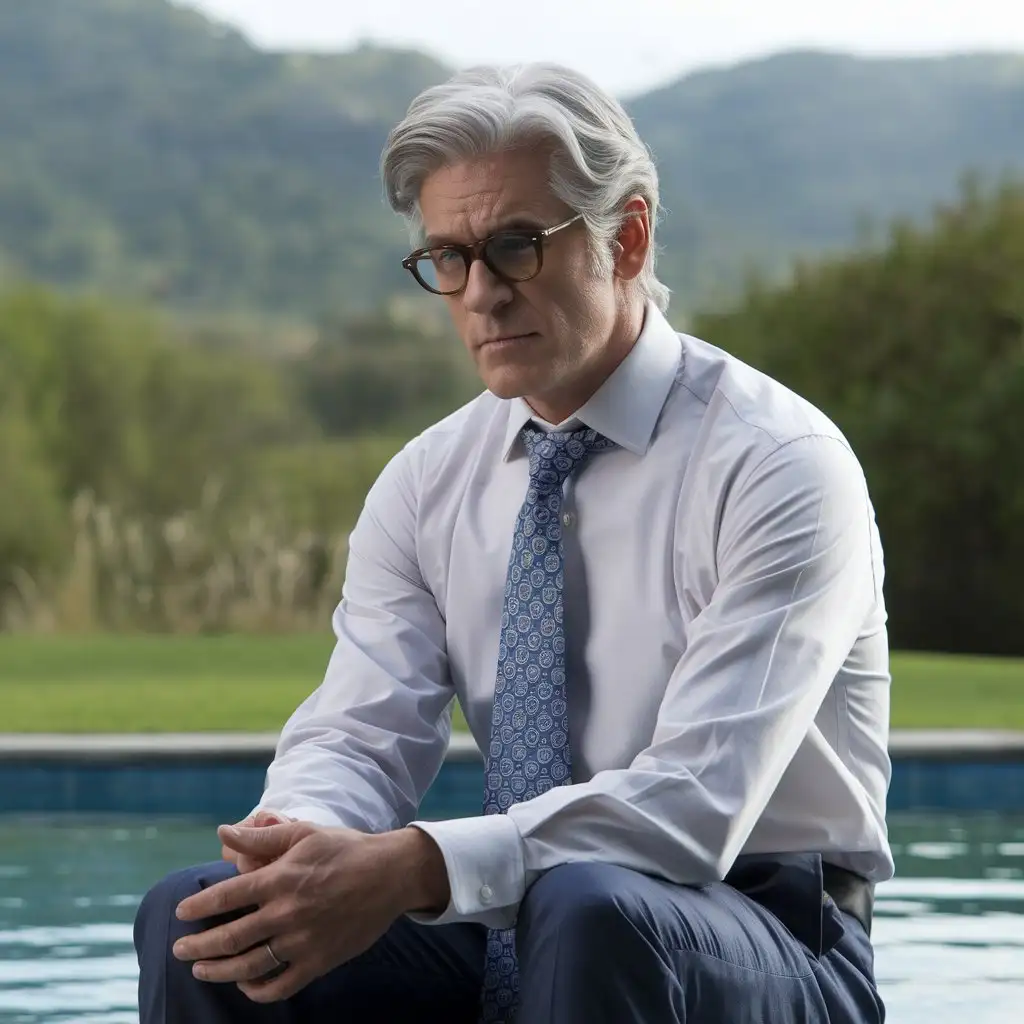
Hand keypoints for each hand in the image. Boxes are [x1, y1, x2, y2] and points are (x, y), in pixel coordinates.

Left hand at [172, 821, 448, 1002]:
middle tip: (179, 948)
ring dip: (218, 970)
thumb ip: (262, 835)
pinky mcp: (319, 961)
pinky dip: (257, 990)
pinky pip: (280, 985)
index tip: (182, 913)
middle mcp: (287, 912)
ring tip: (201, 969)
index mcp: (281, 878)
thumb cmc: (345, 849)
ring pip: (249, 965)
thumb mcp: (304, 833)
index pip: (226, 897)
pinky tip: (245, 984)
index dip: (198, 906)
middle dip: (198, 945)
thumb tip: (223, 831)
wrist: (390, 875)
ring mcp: (302, 941)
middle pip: (230, 937)